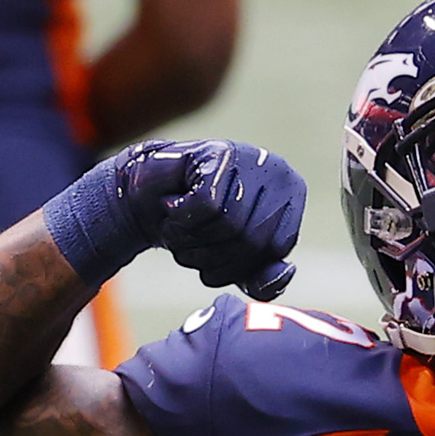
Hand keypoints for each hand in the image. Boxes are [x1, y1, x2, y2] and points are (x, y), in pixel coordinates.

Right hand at [115, 140, 303, 298]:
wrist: (143, 198)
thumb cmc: (195, 229)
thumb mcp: (234, 265)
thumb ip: (263, 281)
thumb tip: (286, 273)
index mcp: (292, 196)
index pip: (276, 249)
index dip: (237, 266)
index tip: (213, 253)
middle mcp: (278, 171)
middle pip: (251, 240)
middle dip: (211, 255)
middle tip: (189, 240)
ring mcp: (248, 158)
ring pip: (228, 223)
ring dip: (191, 238)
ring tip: (180, 224)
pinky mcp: (217, 154)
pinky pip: (206, 206)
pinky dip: (179, 217)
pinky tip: (172, 204)